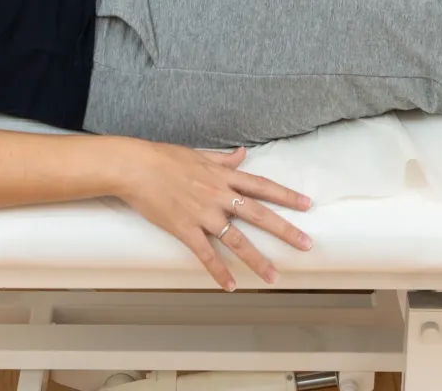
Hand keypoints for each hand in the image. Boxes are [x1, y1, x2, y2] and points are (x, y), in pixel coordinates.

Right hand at [115, 141, 312, 289]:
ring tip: (273, 277)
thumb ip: (224, 160)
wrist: (135, 168)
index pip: (262, 186)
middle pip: (259, 214)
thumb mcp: (199, 154)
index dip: (286, 196)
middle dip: (285, 230)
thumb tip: (243, 154)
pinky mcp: (185, 229)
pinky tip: (230, 286)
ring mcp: (203, 214)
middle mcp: (218, 195)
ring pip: (236, 240)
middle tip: (306, 245)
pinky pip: (206, 254)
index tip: (307, 205)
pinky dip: (218, 271)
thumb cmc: (164, 158)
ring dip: (257, 260)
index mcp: (223, 177)